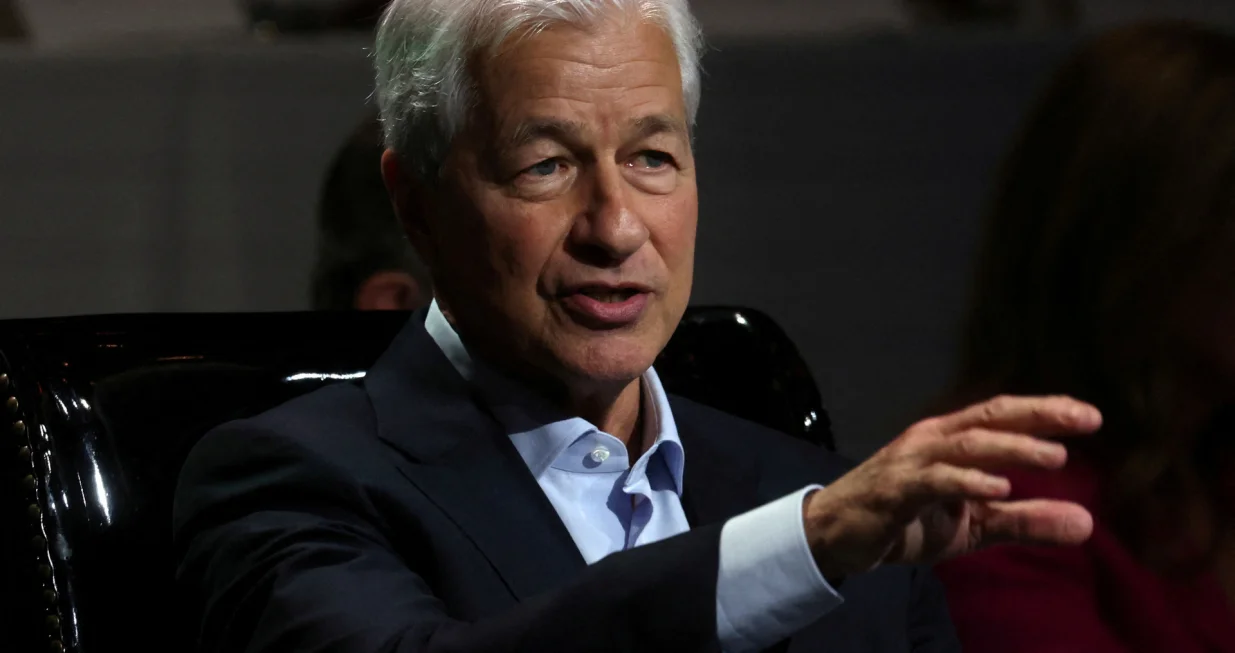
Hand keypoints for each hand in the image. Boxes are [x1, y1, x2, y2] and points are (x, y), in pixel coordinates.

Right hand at [803, 395, 1100, 579]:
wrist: (836, 534)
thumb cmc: (906, 521)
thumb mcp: (974, 525)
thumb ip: (1025, 520)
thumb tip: (1088, 523)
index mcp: (952, 439)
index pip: (1002, 415)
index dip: (1045, 411)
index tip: (1092, 416)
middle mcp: (933, 439)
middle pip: (990, 417)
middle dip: (1039, 416)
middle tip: (1085, 419)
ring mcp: (912, 461)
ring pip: (967, 444)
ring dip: (1012, 448)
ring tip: (1055, 457)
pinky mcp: (895, 489)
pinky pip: (934, 480)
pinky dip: (967, 480)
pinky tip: (999, 487)